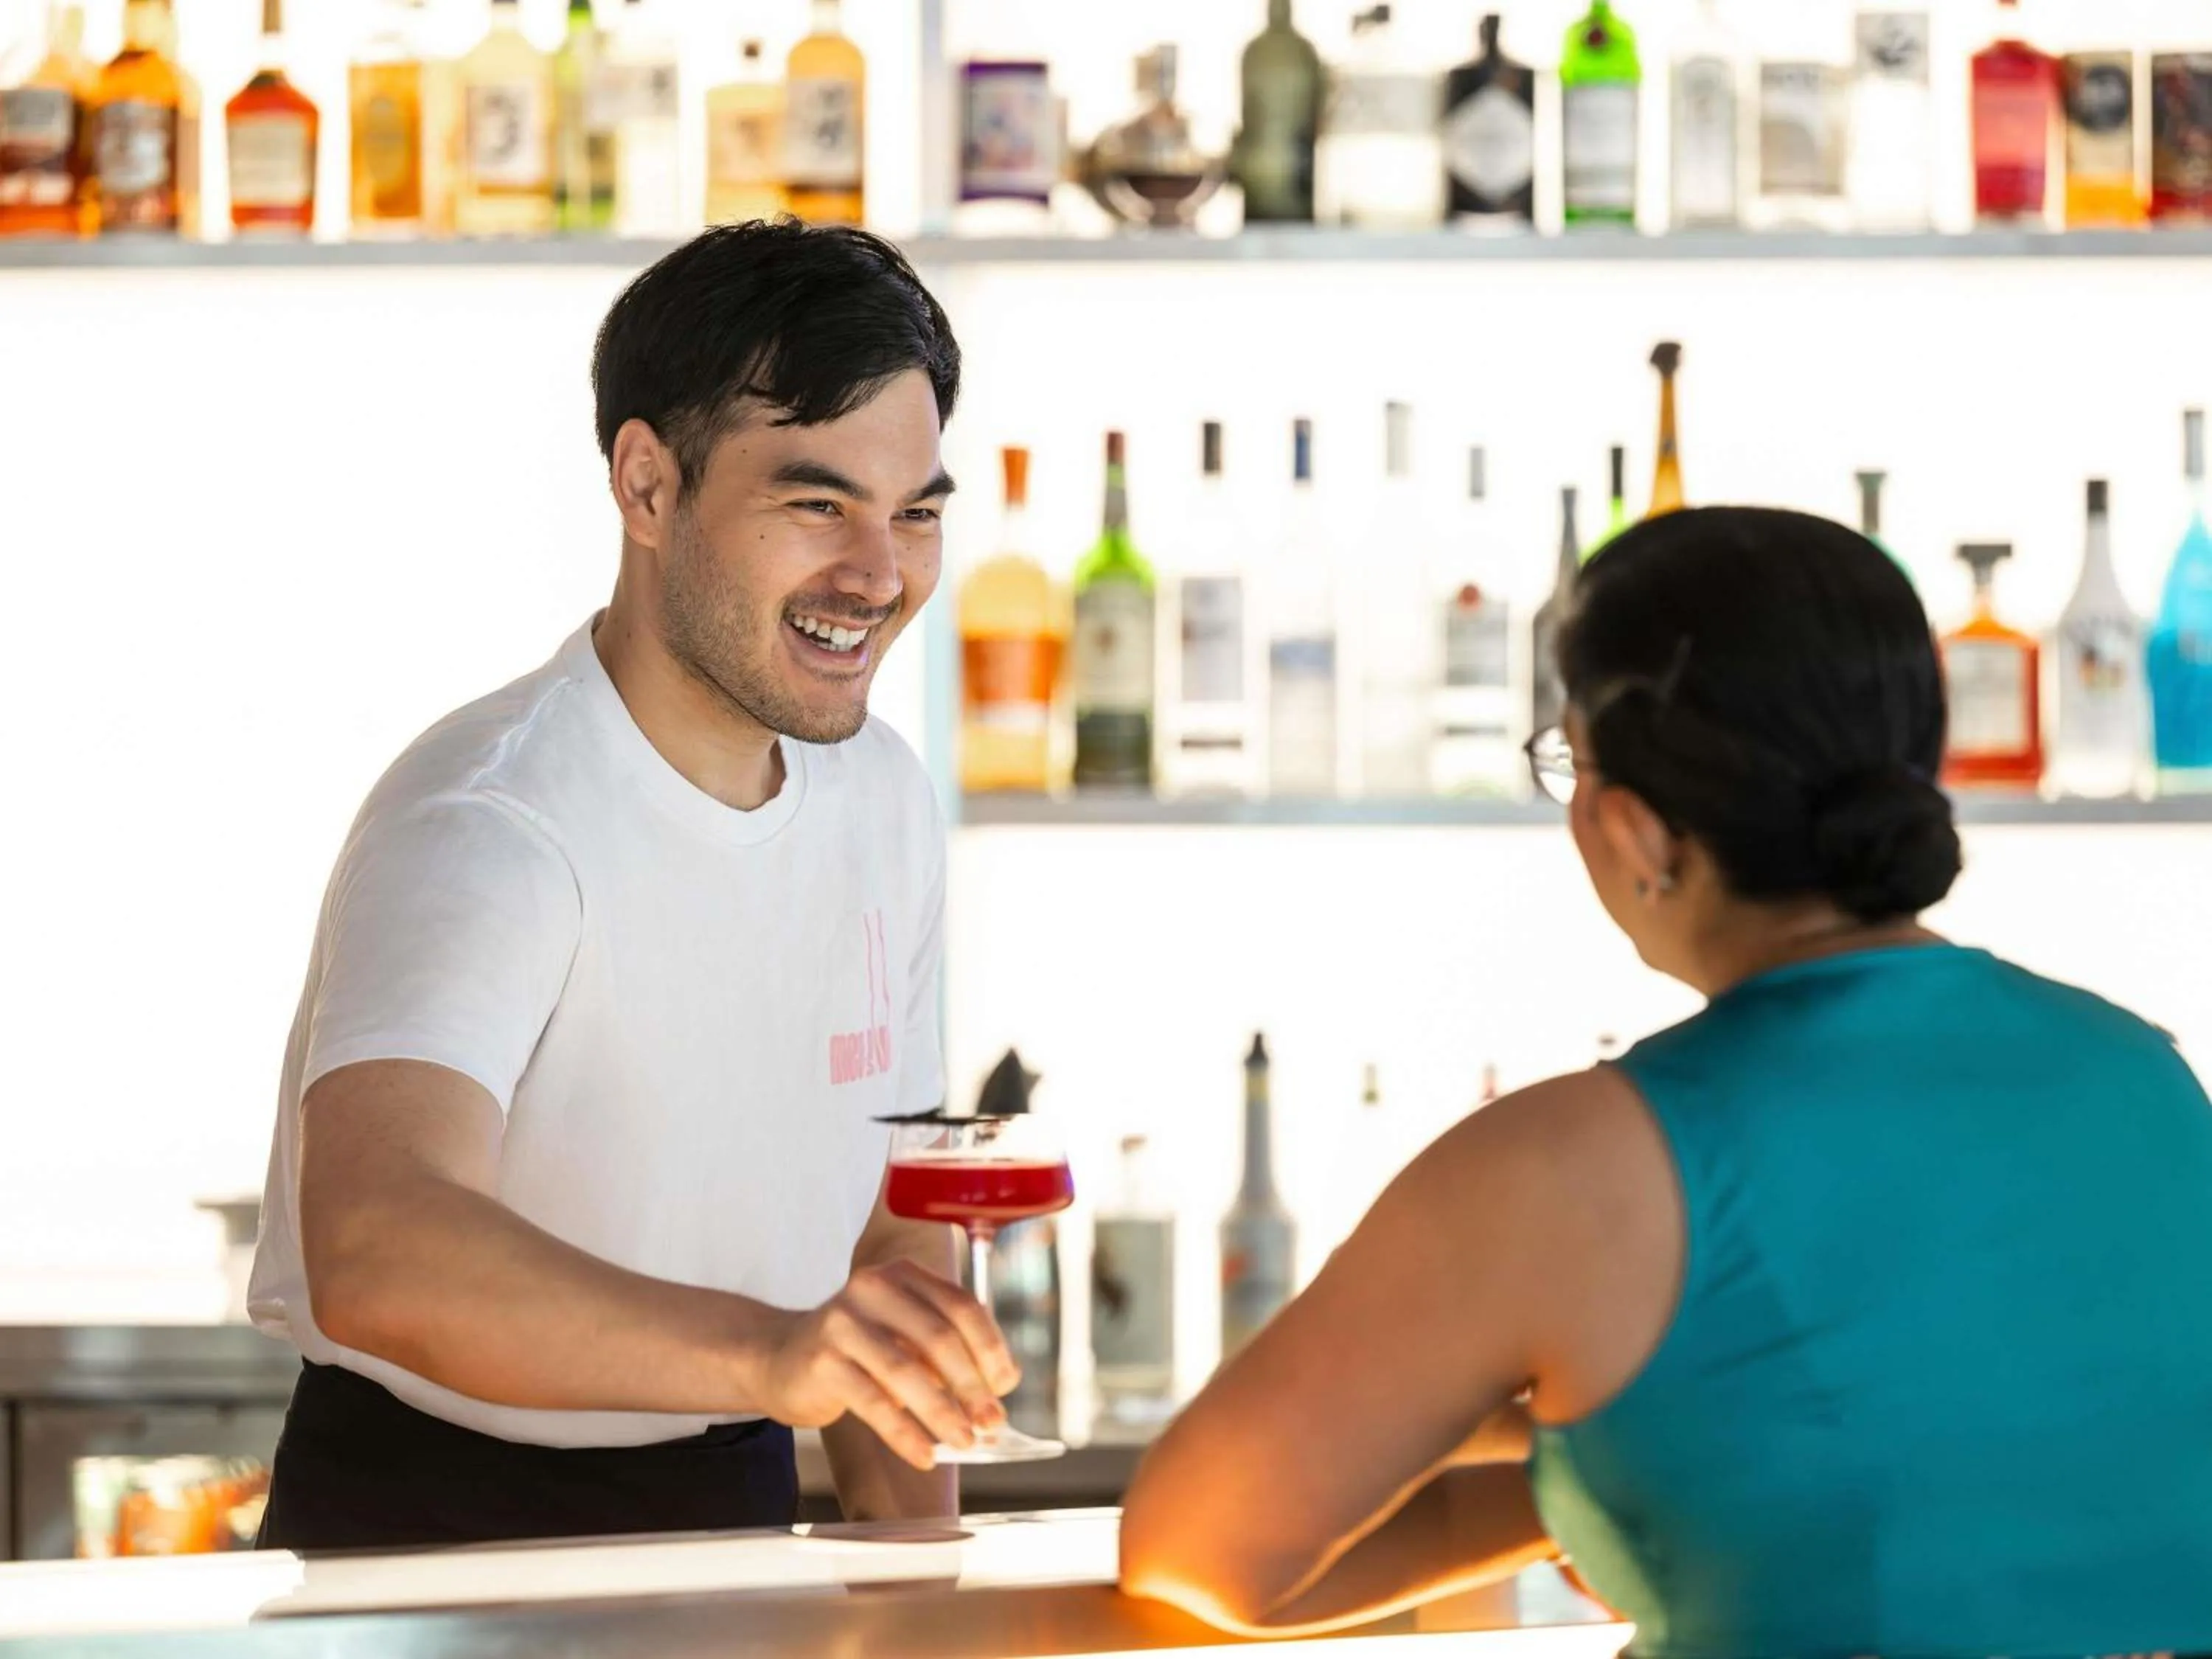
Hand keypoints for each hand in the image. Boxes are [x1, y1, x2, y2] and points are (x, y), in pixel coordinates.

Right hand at [761, 1259, 1019, 1469]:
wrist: (780, 1358)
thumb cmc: (857, 1350)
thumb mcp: (903, 1336)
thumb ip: (945, 1353)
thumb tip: (998, 1390)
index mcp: (903, 1276)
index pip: (961, 1306)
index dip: (990, 1348)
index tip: (1007, 1385)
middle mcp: (873, 1288)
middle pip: (938, 1337)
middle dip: (972, 1386)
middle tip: (992, 1422)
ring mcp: (843, 1322)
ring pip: (906, 1372)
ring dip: (942, 1413)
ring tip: (965, 1442)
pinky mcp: (822, 1361)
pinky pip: (873, 1403)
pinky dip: (904, 1433)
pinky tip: (923, 1455)